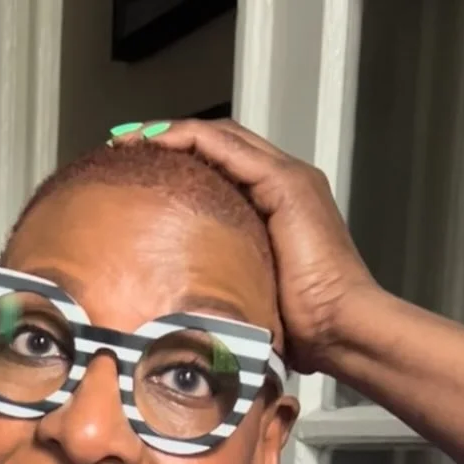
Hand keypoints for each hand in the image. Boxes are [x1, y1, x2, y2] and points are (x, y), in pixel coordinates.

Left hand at [110, 119, 379, 375]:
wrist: (340, 330)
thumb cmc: (303, 330)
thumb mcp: (250, 299)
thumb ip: (225, 284)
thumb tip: (181, 310)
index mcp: (277, 207)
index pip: (222, 168)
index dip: (179, 163)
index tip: (136, 173)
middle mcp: (284, 183)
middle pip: (218, 144)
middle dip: (168, 138)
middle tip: (124, 145)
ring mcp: (287, 179)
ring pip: (220, 137)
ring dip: (171, 132)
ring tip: (130, 138)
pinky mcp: (285, 184)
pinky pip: (226, 147)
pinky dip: (188, 139)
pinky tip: (156, 142)